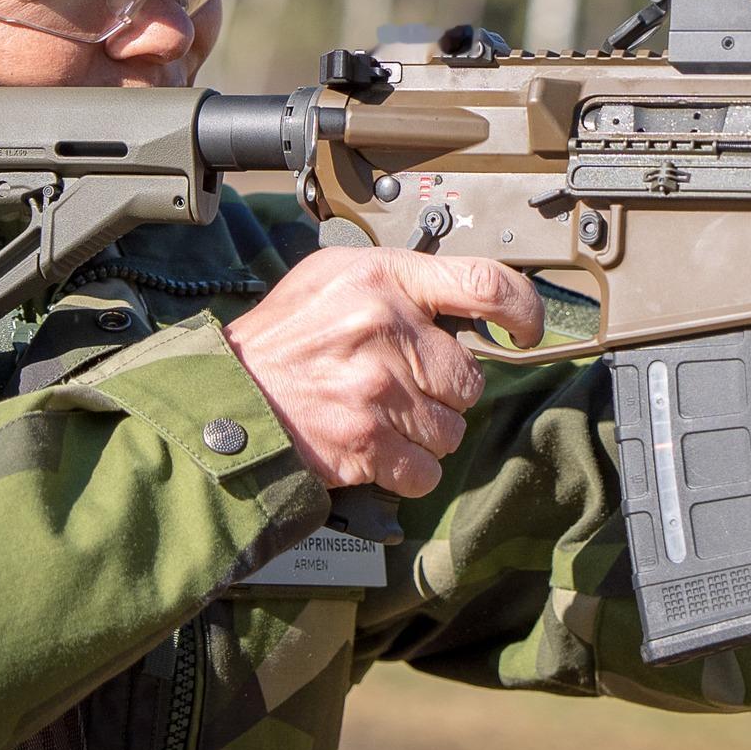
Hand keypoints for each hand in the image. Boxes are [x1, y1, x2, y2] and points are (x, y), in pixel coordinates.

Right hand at [222, 248, 543, 497]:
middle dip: (442, 391)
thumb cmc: (280, 342)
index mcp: (380, 277)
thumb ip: (398, 285)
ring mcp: (377, 387)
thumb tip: (464, 308)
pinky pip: (426, 471)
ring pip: (450, 429)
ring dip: (423, 434)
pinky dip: (406, 472)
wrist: (225, 399)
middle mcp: (383, 326)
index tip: (525, 330)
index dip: (521, 310)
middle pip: (469, 376)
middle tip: (396, 386)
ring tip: (376, 417)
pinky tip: (374, 452)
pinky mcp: (368, 442)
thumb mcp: (331, 280)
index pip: (484, 282)